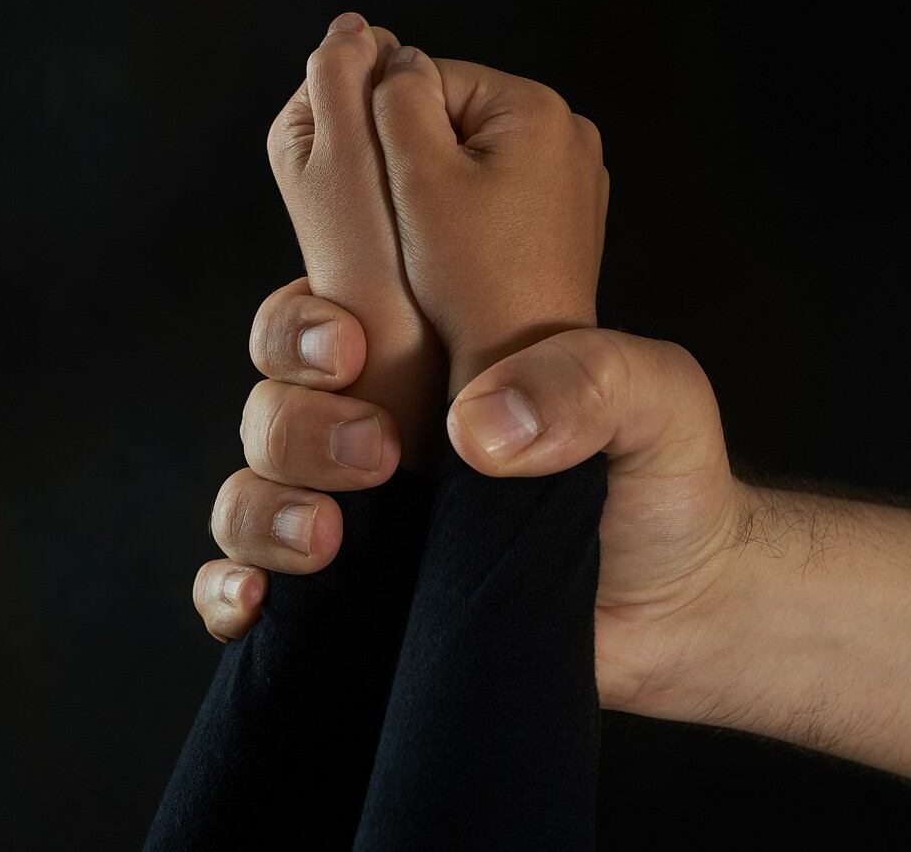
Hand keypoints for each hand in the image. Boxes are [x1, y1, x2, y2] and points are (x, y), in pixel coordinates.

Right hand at [199, 41, 615, 642]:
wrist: (679, 608)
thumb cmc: (667, 479)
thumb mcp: (657, 397)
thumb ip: (592, 377)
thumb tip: (474, 428)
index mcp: (430, 346)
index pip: (325, 302)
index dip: (306, 324)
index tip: (351, 350)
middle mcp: (376, 411)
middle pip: (270, 386)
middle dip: (298, 417)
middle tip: (379, 451)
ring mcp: (354, 498)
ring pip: (249, 476)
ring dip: (265, 504)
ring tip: (330, 538)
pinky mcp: (343, 585)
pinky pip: (247, 573)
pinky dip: (231, 588)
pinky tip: (257, 605)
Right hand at [371, 48, 607, 394]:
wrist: (522, 363)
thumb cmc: (472, 282)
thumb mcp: (416, 177)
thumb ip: (396, 101)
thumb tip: (392, 61)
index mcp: (537, 108)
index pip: (431, 77)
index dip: (389, 129)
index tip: (389, 187)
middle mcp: (569, 133)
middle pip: (455, 116)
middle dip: (420, 159)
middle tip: (412, 220)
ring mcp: (574, 178)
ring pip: (473, 158)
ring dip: (441, 189)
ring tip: (437, 241)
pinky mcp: (566, 218)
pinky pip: (499, 195)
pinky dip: (471, 216)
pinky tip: (462, 255)